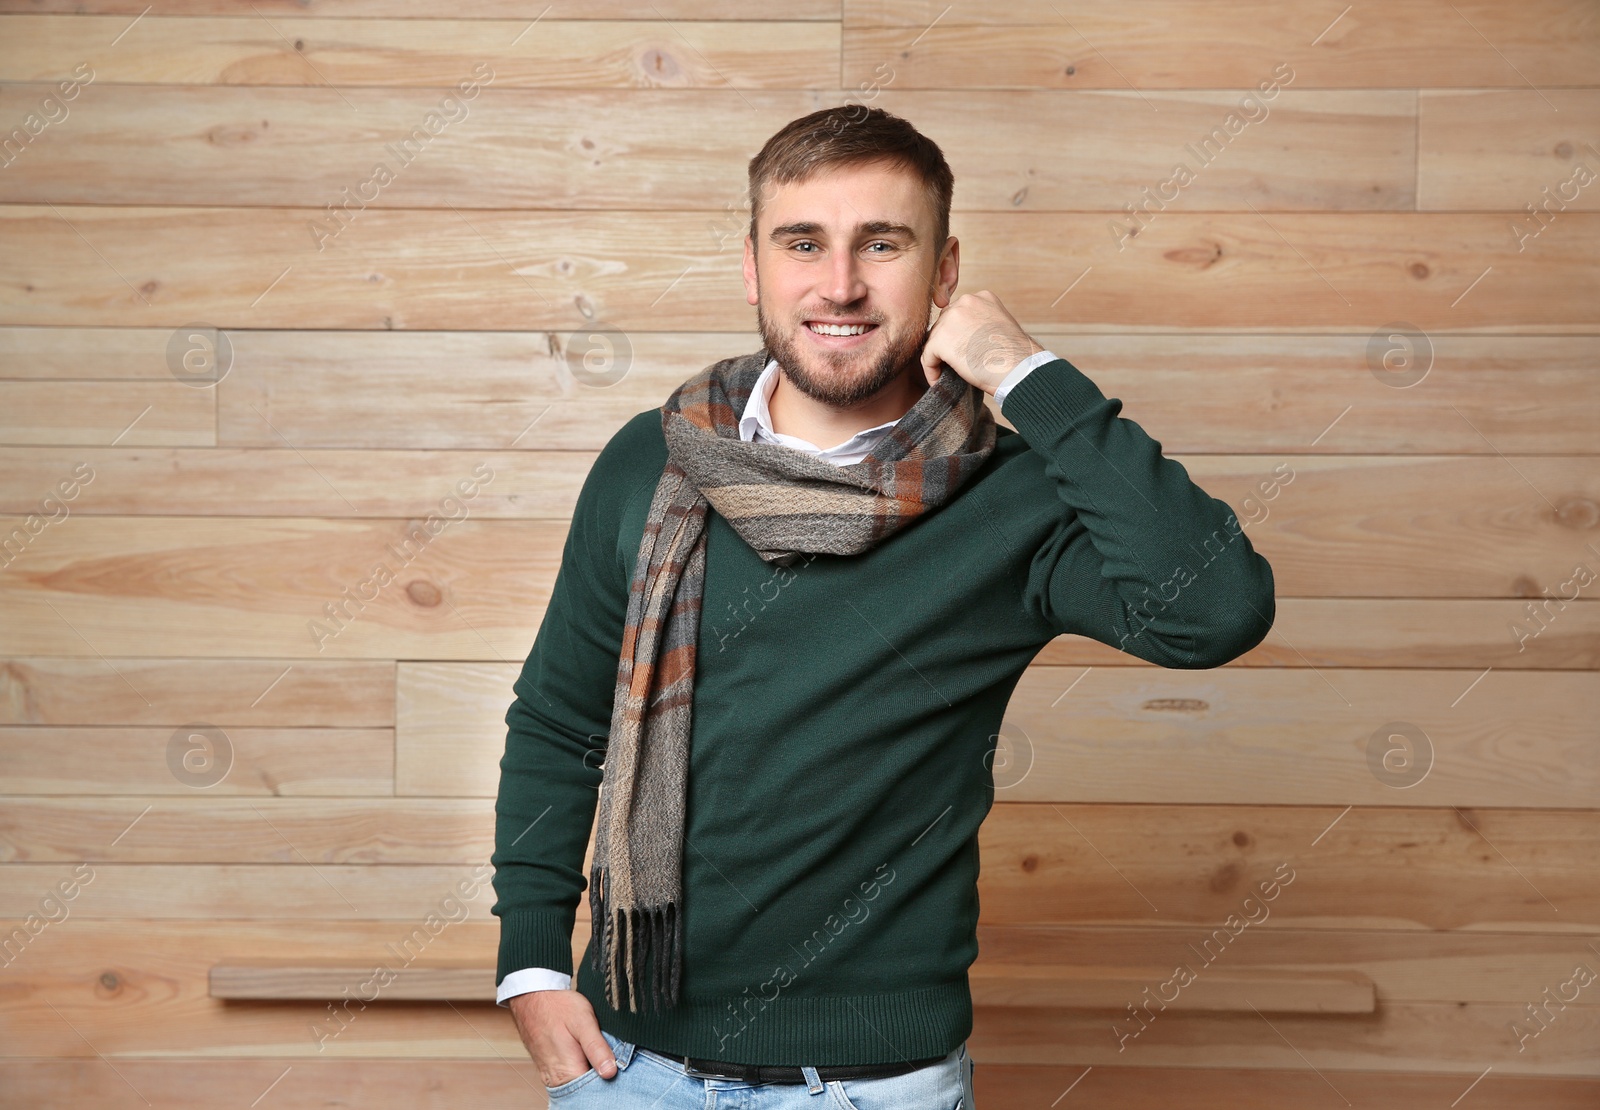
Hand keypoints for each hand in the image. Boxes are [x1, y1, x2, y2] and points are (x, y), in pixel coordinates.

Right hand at [509, 988, 618, 1087]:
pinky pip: (568, 1078)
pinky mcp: (549, 1068)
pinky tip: (589, 1057)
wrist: (532, 996)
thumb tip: (610, 1072)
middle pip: (585, 1090)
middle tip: (613, 1061)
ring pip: (577, 1084)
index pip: (594, 1091)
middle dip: (601, 1080)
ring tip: (602, 1057)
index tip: (620, 1071)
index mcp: (567, 1072)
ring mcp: (550, 1075)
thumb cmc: (557, 1006)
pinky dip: (580, 1071)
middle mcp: (556, 1079)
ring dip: (591, 1075)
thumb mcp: (583, 1022)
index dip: (610, 1084)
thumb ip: (597, 1048)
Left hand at [919, 291, 1044, 393]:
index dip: (958, 335)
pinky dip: (931, 371)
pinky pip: (927, 357)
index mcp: (981, 297)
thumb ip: (979, 324)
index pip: (958, 315)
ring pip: (934, 340)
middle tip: (953, 365)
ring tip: (948, 374)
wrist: (1020, 369)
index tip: (963, 352)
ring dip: (939, 358)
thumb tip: (961, 338)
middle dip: (946, 345)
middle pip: (943, 325)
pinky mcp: (940, 340)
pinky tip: (939, 381)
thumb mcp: (999, 327)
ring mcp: (951, 319)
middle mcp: (965, 302)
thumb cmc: (1015, 356)